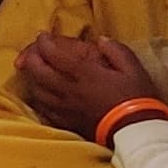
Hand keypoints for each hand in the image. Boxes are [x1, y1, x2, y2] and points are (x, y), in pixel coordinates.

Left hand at [16, 33, 153, 137]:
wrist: (137, 132)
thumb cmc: (137, 98)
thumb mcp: (133, 68)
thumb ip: (116, 50)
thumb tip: (100, 40)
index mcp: (84, 73)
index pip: (52, 53)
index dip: (43, 41)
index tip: (43, 36)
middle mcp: (68, 89)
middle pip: (36, 71)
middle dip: (30, 56)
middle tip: (34, 51)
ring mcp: (64, 108)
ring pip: (35, 90)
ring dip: (31, 77)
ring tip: (34, 70)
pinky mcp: (65, 123)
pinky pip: (42, 109)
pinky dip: (37, 98)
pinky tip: (41, 94)